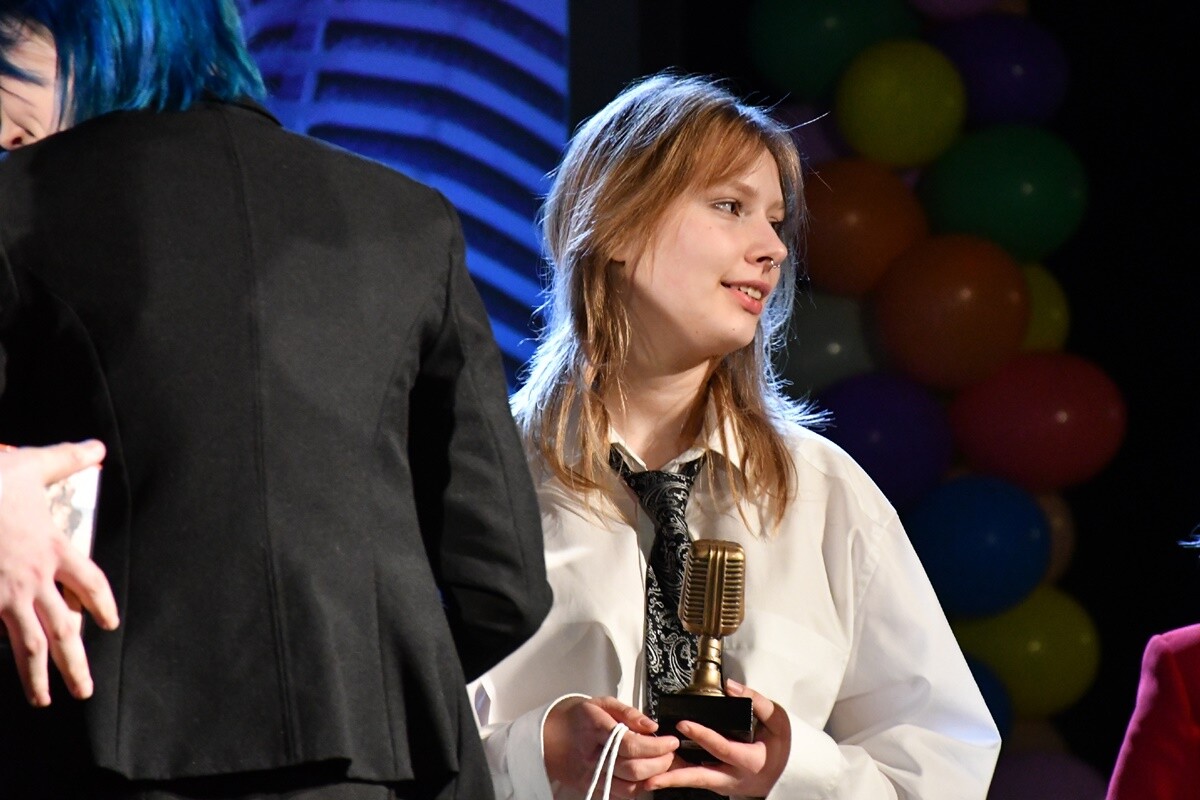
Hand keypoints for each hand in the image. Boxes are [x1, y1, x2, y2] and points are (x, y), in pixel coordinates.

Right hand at [0, 441, 118, 705]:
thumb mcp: (33, 466)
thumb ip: (67, 460)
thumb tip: (97, 448)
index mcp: (54, 549)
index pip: (90, 584)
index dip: (100, 605)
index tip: (108, 624)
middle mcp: (33, 577)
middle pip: (63, 629)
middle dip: (75, 662)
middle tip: (86, 690)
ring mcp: (2, 592)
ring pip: (27, 644)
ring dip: (36, 675)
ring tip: (46, 700)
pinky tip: (5, 669)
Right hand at [544, 695, 679, 797]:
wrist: (549, 736)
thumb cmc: (578, 717)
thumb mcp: (602, 703)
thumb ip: (629, 713)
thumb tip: (652, 726)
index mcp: (595, 728)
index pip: (631, 744)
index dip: (656, 746)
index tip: (670, 741)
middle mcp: (592, 756)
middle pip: (633, 769)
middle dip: (660, 763)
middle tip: (669, 752)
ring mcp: (591, 775)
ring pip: (629, 786)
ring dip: (652, 777)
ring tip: (660, 763)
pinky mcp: (591, 787)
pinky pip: (621, 794)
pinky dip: (638, 786)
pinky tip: (644, 773)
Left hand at [644, 679, 790, 797]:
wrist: (791, 773)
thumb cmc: (785, 745)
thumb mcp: (779, 720)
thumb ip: (756, 701)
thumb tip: (731, 687)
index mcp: (751, 760)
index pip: (723, 748)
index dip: (703, 736)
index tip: (683, 724)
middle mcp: (736, 778)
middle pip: (700, 778)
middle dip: (674, 775)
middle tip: (651, 771)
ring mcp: (727, 785)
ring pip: (694, 783)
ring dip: (670, 779)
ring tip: (646, 775)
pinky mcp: (719, 785)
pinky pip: (696, 781)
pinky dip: (677, 776)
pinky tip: (658, 770)